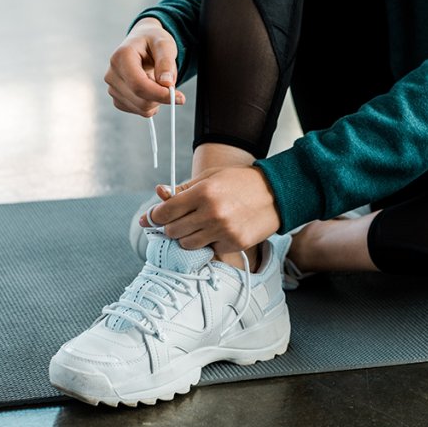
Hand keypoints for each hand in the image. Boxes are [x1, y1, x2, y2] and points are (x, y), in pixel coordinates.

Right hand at [104, 17, 185, 116]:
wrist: (141, 42)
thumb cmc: (152, 41)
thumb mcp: (164, 44)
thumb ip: (166, 62)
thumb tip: (166, 83)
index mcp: (121, 57)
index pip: (138, 84)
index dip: (160, 94)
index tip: (180, 97)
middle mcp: (112, 73)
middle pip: (140, 100)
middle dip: (161, 97)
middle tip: (171, 85)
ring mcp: (112, 87)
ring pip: (140, 108)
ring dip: (156, 100)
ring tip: (157, 82)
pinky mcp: (116, 98)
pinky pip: (138, 111)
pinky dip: (150, 105)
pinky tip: (151, 89)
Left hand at [142, 166, 280, 255]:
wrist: (277, 193)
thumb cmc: (241, 182)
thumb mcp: (210, 177)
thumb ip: (183, 189)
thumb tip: (159, 193)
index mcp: (203, 192)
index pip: (165, 212)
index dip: (153, 216)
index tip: (150, 219)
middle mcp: (211, 213)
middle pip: (172, 231)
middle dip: (171, 226)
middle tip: (180, 220)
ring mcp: (223, 231)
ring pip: (187, 244)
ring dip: (188, 237)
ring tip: (199, 225)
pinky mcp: (234, 244)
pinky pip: (209, 249)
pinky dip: (209, 243)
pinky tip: (219, 230)